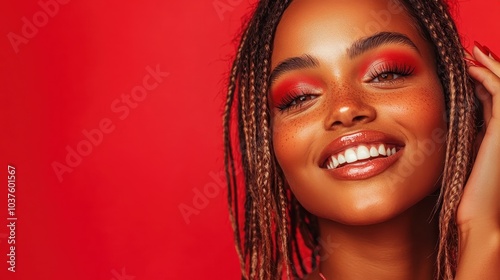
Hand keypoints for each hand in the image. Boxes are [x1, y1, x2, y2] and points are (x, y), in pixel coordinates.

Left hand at [455, 42, 499, 279]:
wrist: (478, 216)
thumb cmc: (464, 194)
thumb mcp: (458, 159)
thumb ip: (456, 139)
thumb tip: (436, 124)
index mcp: (493, 136)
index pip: (492, 99)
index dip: (482, 80)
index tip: (465, 66)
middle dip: (488, 67)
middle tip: (472, 50)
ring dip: (490, 66)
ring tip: (473, 52)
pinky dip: (489, 77)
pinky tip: (472, 68)